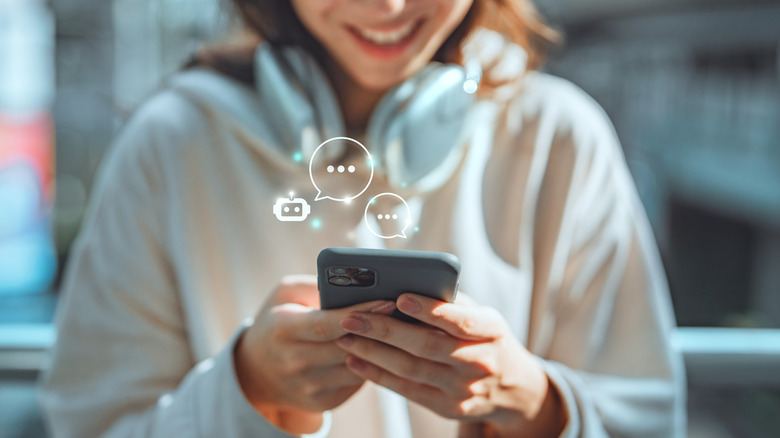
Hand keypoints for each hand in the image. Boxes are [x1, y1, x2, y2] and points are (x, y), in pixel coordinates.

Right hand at [234, 275, 396, 434]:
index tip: (388, 299)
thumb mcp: (284, 295)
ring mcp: (310, 387)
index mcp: (282, 331)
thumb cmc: (278, 322)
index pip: (327, 324)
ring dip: (384, 348)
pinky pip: (358, 380)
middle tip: (409, 312)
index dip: (360, 312)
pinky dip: (375, 364)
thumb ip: (314, 284)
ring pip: (359, 366)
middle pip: (349, 346)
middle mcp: (294, 363)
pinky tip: (390, 347)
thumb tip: (355, 283)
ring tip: (406, 328)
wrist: (257, 373)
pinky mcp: (325, 402)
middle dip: (381, 329)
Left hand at [335, 293, 566, 437]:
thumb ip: (452, 302)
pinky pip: (407, 390)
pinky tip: (356, 361)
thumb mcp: (484, 316)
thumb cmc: (487, 339)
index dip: (429, 309)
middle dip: (384, 330)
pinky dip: (378, 375)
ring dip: (373, 353)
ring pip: (411, 369)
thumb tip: (405, 283)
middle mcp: (480, 362)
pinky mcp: (449, 408)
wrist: (513, 389)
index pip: (460, 320)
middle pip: (426, 345)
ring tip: (346, 337)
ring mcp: (464, 389)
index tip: (399, 297)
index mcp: (492, 331)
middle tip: (352, 317)